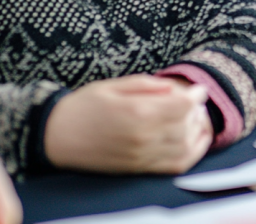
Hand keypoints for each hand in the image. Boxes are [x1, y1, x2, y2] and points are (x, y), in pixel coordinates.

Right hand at [44, 75, 212, 174]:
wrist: (57, 136)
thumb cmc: (86, 105)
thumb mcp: (116, 85)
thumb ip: (150, 86)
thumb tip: (176, 89)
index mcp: (138, 113)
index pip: (183, 106)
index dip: (196, 96)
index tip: (198, 90)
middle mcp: (143, 138)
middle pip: (187, 126)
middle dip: (197, 112)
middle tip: (194, 103)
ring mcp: (141, 157)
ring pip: (185, 147)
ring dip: (198, 133)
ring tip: (195, 120)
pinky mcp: (138, 169)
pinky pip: (174, 166)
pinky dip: (192, 154)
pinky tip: (194, 142)